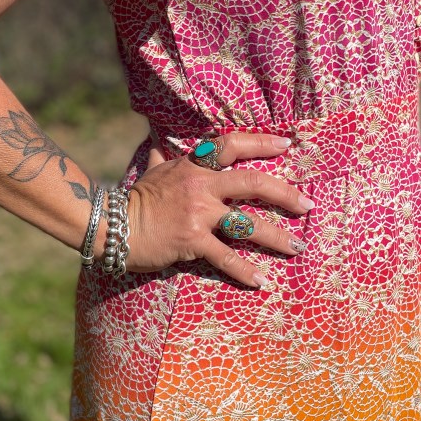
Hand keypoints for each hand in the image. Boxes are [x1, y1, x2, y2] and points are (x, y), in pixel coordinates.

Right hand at [124, 133, 311, 288]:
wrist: (112, 226)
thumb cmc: (135, 199)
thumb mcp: (153, 171)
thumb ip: (163, 157)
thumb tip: (156, 139)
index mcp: (194, 165)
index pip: (232, 146)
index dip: (261, 143)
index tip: (287, 145)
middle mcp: (201, 186)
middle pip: (253, 183)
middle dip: (285, 194)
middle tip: (307, 205)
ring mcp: (199, 214)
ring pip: (248, 224)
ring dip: (277, 237)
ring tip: (297, 246)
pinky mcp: (193, 241)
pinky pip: (225, 257)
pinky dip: (245, 271)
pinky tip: (261, 280)